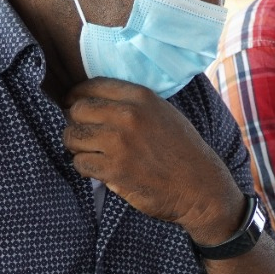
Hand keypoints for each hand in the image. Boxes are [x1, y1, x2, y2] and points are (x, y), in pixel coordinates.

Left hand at [63, 78, 243, 242]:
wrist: (201, 186)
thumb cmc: (182, 150)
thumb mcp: (163, 113)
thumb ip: (132, 104)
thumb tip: (94, 101)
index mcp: (140, 97)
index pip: (91, 87)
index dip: (77, 97)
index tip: (74, 107)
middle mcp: (128, 115)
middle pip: (77, 110)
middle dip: (75, 123)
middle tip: (84, 136)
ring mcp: (120, 143)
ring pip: (73, 137)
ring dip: (76, 147)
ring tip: (91, 153)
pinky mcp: (115, 170)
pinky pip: (80, 163)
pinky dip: (85, 168)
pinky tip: (99, 170)